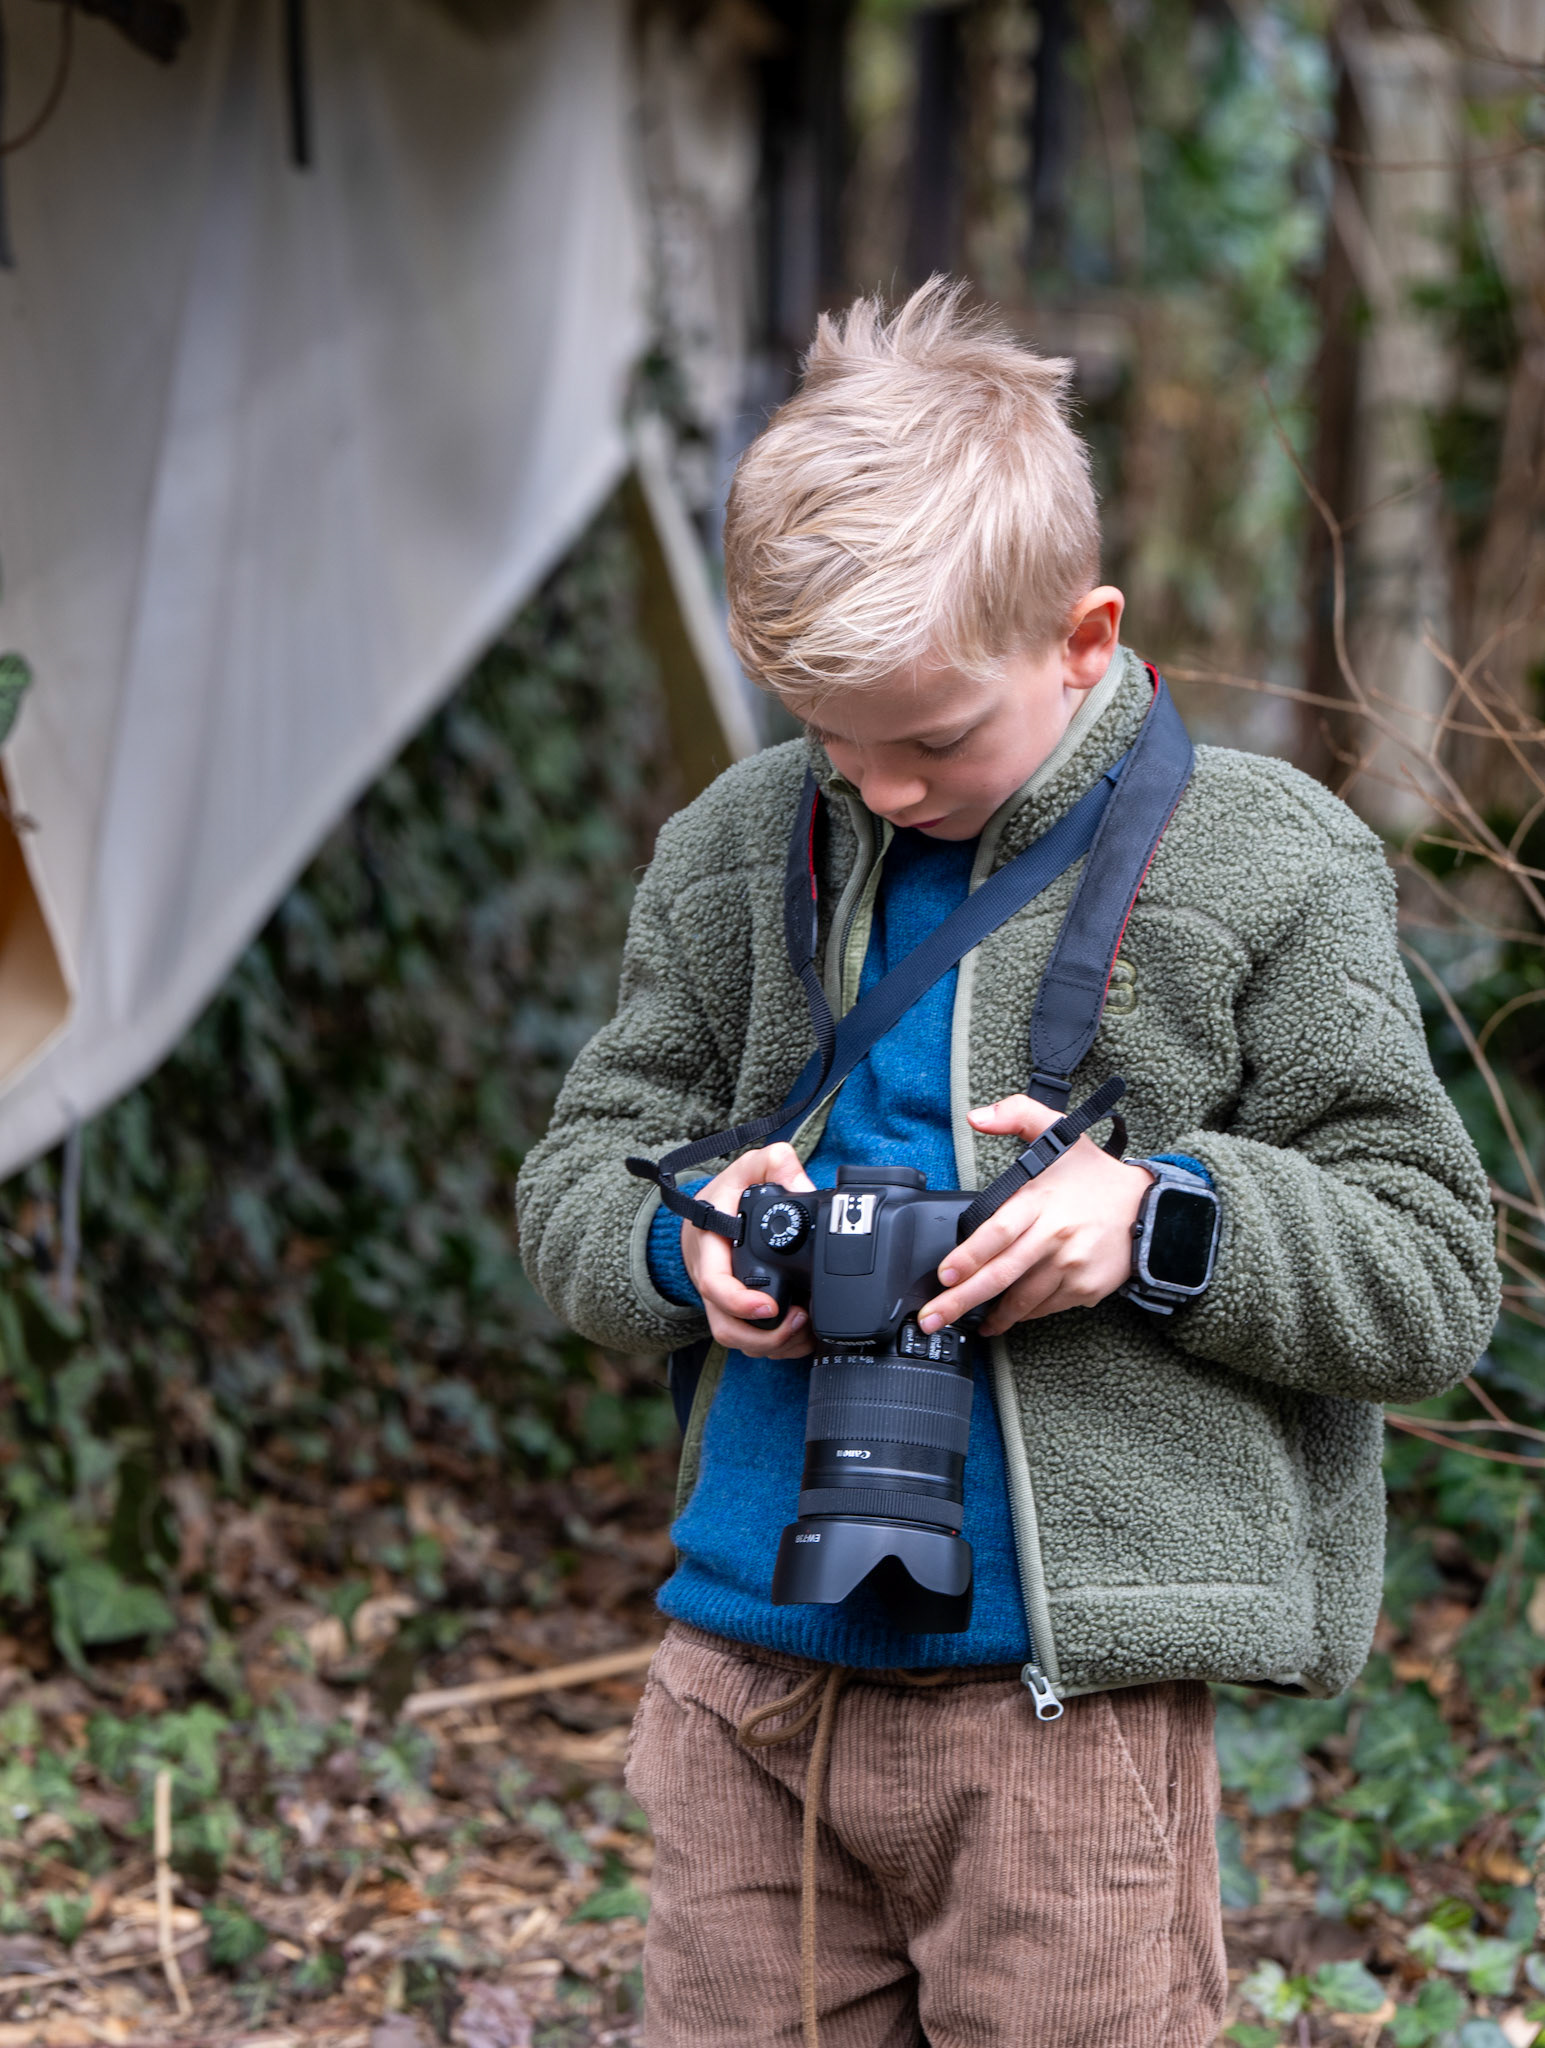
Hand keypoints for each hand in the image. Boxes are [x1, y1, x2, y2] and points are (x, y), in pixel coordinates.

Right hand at [680, 1142, 815, 1357]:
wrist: (703, 1214)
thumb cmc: (726, 1195)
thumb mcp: (747, 1167)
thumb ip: (775, 1162)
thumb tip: (803, 1187)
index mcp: (710, 1246)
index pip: (715, 1284)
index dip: (740, 1302)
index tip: (770, 1307)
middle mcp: (710, 1279)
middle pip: (726, 1326)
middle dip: (765, 1337)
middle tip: (800, 1322)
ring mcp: (719, 1300)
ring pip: (736, 1340)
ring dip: (772, 1346)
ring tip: (805, 1333)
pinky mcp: (732, 1312)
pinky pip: (746, 1340)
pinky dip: (773, 1346)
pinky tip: (800, 1337)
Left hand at [918, 1095, 1151, 1336]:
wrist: (1151, 1208)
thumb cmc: (1096, 1174)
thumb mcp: (1061, 1131)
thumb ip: (1017, 1114)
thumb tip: (976, 1116)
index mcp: (1042, 1201)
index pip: (998, 1232)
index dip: (969, 1256)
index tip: (945, 1274)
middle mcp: (1056, 1237)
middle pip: (1001, 1274)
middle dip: (961, 1300)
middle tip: (932, 1318)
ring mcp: (1073, 1267)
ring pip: (1023, 1299)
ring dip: (993, 1315)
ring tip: (969, 1322)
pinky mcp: (1086, 1288)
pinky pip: (1045, 1308)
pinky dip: (1024, 1313)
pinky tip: (1007, 1315)